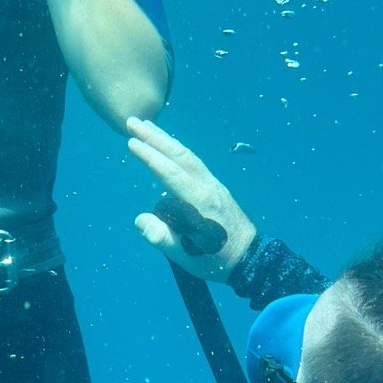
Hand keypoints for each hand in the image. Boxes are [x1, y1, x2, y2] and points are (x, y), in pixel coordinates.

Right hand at [127, 118, 258, 281]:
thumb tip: (140, 220)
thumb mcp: (187, 256)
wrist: (250, 258)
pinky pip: (194, 162)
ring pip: (188, 156)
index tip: (131, 143)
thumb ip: (162, 238)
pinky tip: (169, 148)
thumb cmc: (217, 260)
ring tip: (146, 127)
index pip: (171, 172)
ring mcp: (214, 185)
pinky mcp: (216, 188)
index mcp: (200, 201)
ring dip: (166, 140)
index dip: (150, 156)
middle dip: (155, 137)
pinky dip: (177, 150)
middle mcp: (208, 186)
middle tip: (132, 122)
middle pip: (180, 155)